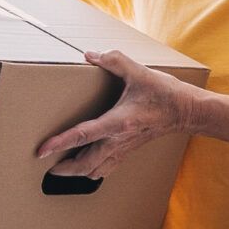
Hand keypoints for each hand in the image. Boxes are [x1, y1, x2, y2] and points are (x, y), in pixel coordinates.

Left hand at [36, 49, 198, 178]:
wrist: (186, 111)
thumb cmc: (165, 94)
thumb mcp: (139, 72)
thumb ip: (114, 61)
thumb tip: (91, 55)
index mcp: (118, 122)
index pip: (82, 135)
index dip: (59, 143)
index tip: (42, 151)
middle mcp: (119, 139)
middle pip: (86, 164)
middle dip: (65, 169)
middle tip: (47, 167)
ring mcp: (124, 148)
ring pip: (96, 171)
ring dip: (78, 173)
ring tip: (63, 170)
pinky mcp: (129, 150)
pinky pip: (107, 168)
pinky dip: (93, 171)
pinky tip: (87, 167)